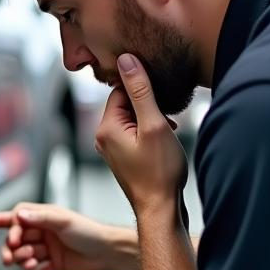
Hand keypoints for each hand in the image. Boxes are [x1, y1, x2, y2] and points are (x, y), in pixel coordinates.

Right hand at [0, 202, 119, 269]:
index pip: (20, 218)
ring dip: (23, 262)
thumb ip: (40, 217)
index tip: (1, 229)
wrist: (109, 253)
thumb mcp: (63, 220)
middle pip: (19, 240)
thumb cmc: (90, 232)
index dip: (8, 222)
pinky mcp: (57, 265)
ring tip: (29, 264)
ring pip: (27, 256)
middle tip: (7, 258)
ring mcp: (51, 249)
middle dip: (12, 248)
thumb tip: (19, 214)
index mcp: (46, 218)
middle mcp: (46, 233)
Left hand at [95, 53, 187, 215]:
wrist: (161, 210)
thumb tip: (126, 60)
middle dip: (148, 106)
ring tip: (167, 134)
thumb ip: (140, 91)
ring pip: (132, 119)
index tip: (161, 101)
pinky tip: (164, 142)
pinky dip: (149, 133)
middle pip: (125, 104)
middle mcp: (103, 137)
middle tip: (166, 121)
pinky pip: (133, 133)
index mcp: (106, 127)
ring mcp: (111, 149)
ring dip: (151, 120)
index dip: (143, 91)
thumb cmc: (160, 172)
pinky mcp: (122, 157)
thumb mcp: (154, 124)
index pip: (120, 90)